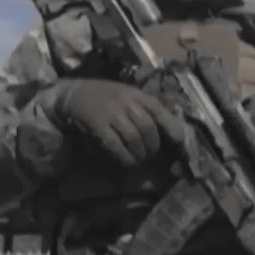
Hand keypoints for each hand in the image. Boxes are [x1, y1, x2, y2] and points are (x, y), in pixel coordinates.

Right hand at [53, 79, 184, 166]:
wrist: (75, 93)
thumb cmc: (106, 95)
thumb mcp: (129, 94)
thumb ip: (145, 107)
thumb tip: (167, 128)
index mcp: (137, 94)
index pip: (159, 109)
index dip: (171, 126)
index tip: (179, 141)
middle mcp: (126, 102)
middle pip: (147, 126)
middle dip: (153, 144)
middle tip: (153, 154)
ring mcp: (112, 113)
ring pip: (133, 136)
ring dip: (140, 152)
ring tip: (141, 159)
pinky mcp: (98, 125)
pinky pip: (115, 144)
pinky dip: (124, 156)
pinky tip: (128, 162)